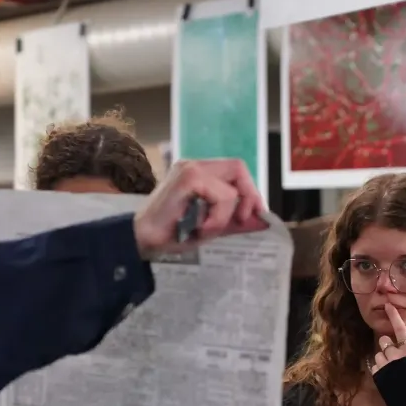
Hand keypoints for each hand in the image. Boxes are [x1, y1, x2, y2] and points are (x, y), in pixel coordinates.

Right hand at [134, 159, 267, 258]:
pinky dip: (217, 217)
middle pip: (238, 167)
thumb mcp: (211, 227)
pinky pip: (221, 196)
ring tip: (207, 229)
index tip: (252, 214)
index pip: (236, 170)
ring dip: (226, 215)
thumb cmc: (172, 234)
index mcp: (200, 172)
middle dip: (249, 194)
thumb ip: (235, 221)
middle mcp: (195, 165)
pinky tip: (200, 228)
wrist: (142, 240)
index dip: (250, 190)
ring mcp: (190, 169)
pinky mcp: (188, 178)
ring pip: (231, 187)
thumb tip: (263, 221)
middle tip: (242, 219)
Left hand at [370, 303, 405, 374]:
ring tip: (393, 369)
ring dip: (384, 358)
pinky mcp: (378, 376)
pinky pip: (375, 366)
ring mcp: (385, 366)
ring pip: (378, 354)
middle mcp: (395, 356)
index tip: (388, 305)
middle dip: (387, 345)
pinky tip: (388, 377)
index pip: (400, 330)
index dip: (394, 317)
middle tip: (394, 355)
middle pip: (384, 341)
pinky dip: (380, 369)